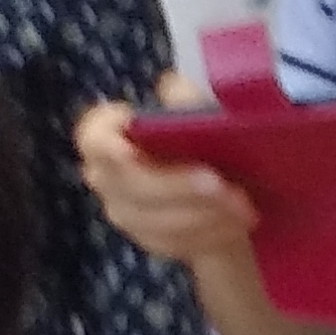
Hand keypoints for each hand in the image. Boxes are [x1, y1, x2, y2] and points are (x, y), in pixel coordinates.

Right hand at [79, 78, 263, 275]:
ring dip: (204, 214)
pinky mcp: (151, 242)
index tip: (130, 151)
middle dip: (179, 186)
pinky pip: (176, 244)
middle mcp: (105, 176)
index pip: (92, 138)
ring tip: (243, 205)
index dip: (107, 145)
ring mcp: (125, 213)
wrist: (223, 192)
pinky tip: (237, 224)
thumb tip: (175, 90)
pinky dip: (211, 234)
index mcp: (105, 134)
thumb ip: (183, 99)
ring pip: (157, 221)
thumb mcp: (197, 112)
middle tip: (223, 186)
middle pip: (133, 186)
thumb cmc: (201, 142)